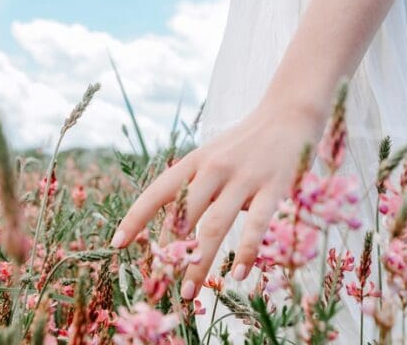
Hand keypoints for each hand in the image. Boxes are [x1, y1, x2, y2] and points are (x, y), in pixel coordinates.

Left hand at [111, 100, 324, 299]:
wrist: (289, 114)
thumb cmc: (246, 143)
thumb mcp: (213, 157)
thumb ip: (197, 189)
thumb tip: (179, 234)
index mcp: (195, 161)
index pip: (158, 192)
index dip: (135, 218)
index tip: (117, 245)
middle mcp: (215, 168)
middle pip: (183, 216)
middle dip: (168, 253)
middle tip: (158, 284)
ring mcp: (244, 178)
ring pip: (214, 226)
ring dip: (199, 262)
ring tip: (189, 292)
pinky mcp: (274, 187)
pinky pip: (256, 226)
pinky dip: (245, 252)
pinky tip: (238, 275)